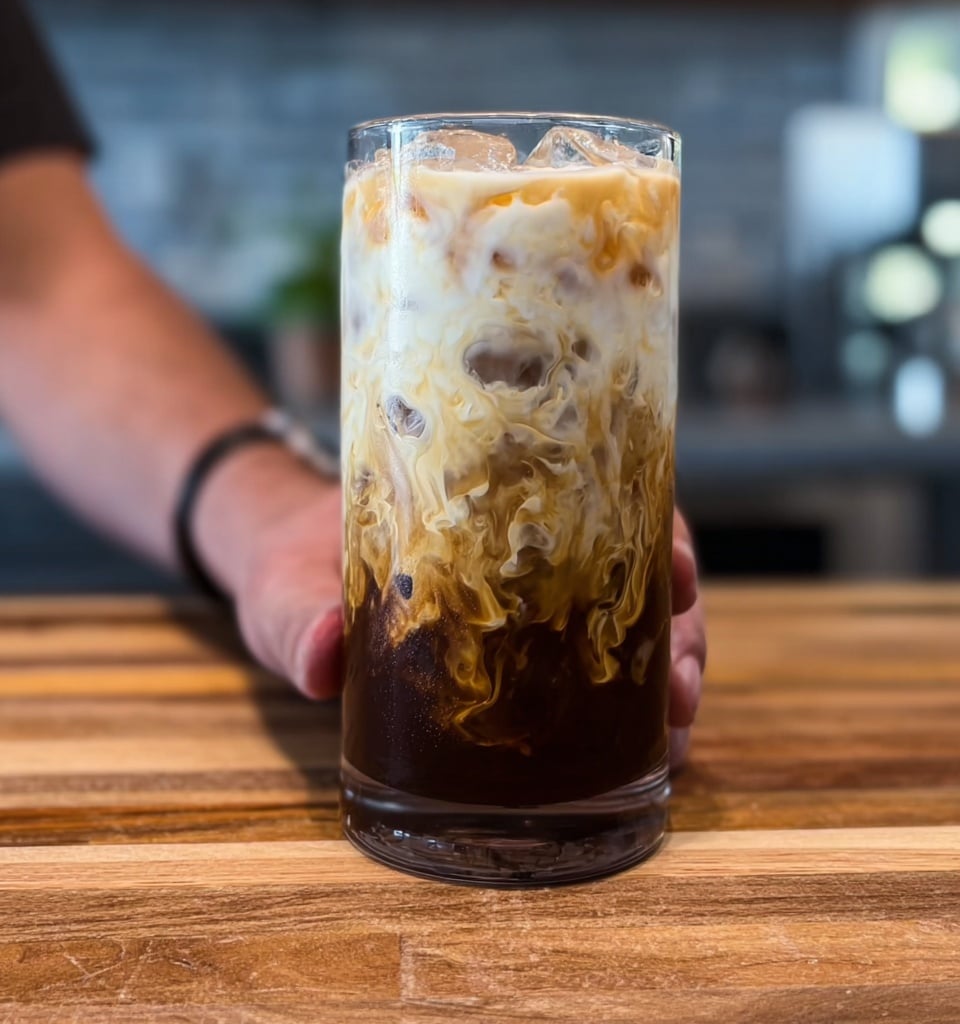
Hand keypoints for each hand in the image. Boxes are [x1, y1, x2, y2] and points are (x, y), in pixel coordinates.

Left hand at [202, 453, 704, 769]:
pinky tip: (655, 746)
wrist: (287, 580)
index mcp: (492, 503)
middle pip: (641, 568)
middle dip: (683, 623)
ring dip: (674, 671)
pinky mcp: (529, 656)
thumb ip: (298, 616)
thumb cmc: (295, 564)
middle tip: (687, 679)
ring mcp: (538, 603)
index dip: (658, 530)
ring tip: (681, 725)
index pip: (602, 496)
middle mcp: (533, 549)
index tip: (680, 566)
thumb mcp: (287, 584)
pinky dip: (637, 706)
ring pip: (637, 623)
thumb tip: (323, 658)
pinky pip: (603, 672)